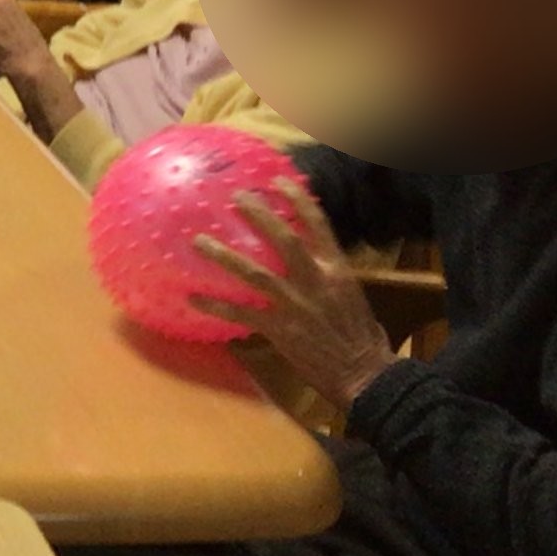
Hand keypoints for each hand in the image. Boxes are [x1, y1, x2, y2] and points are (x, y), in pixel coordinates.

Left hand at [191, 182, 399, 416]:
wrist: (364, 374)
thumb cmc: (362, 338)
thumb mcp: (351, 297)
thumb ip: (328, 276)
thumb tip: (309, 261)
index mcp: (337, 270)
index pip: (319, 225)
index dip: (298, 200)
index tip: (279, 181)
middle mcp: (316, 281)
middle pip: (284, 239)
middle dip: (259, 215)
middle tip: (235, 197)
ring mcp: (296, 305)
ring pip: (254, 272)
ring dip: (224, 256)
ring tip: (198, 240)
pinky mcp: (280, 329)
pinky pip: (240, 313)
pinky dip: (215, 305)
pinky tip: (192, 298)